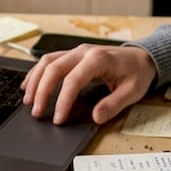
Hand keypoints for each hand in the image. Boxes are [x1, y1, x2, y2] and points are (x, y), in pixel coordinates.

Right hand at [21, 44, 156, 124]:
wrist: (141, 57)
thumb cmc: (137, 73)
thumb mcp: (132, 92)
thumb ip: (113, 104)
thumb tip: (96, 117)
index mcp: (98, 59)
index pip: (73, 80)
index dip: (63, 101)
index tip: (58, 119)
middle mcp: (84, 52)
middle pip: (54, 68)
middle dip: (42, 91)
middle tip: (37, 112)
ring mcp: (77, 51)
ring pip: (48, 62)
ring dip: (36, 81)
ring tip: (28, 101)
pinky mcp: (73, 54)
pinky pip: (50, 60)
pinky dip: (37, 72)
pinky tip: (29, 85)